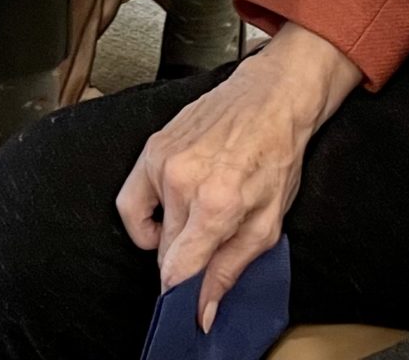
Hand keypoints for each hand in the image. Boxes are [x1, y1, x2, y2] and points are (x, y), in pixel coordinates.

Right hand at [118, 25, 359, 329]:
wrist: (271, 99)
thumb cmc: (276, 155)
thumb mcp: (267, 225)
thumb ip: (229, 269)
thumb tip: (204, 308)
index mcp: (215, 204)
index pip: (177, 269)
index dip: (182, 295)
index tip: (189, 305)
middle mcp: (181, 181)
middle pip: (162, 251)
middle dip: (182, 262)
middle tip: (207, 251)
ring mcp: (161, 160)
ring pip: (145, 226)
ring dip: (166, 236)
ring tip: (192, 224)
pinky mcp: (151, 146)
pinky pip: (132, 195)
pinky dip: (148, 210)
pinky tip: (173, 205)